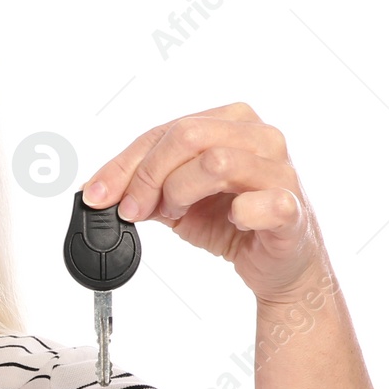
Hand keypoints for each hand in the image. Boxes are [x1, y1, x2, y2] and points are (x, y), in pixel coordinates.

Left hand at [82, 101, 328, 304]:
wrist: (278, 265)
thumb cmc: (233, 223)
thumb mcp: (176, 201)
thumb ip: (143, 188)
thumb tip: (97, 191)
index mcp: (231, 122)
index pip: (165, 131)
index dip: (124, 165)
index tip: (97, 195)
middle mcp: (260, 136)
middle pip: (187, 136)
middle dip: (148, 176)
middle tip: (137, 208)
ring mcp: (280, 170)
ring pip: (215, 161)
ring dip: (181, 192)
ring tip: (177, 213)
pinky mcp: (291, 207)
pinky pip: (261, 202)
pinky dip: (237, 215)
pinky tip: (232, 223)